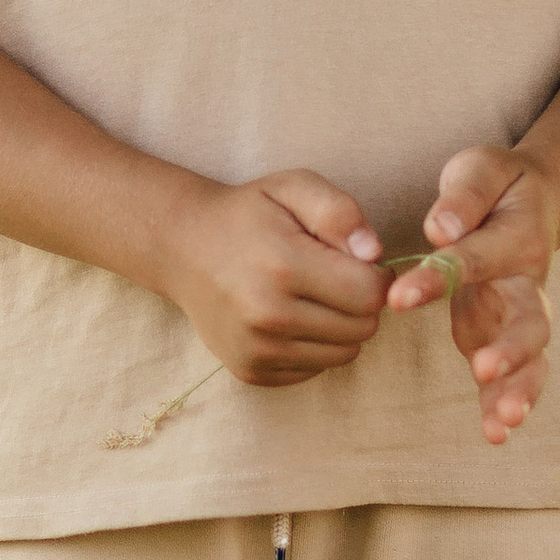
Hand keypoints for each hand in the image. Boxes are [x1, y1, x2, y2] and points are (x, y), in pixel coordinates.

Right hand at [159, 170, 388, 387]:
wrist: (182, 247)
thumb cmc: (247, 214)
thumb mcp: (292, 187)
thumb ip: (339, 211)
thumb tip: (374, 253)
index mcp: (282, 266)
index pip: (370, 294)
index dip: (377, 275)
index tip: (357, 261)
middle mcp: (267, 315)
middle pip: (362, 329)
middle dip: (360, 303)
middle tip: (334, 278)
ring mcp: (255, 349)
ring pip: (344, 355)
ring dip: (340, 327)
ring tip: (313, 296)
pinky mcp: (250, 371)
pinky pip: (315, 370)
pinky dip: (314, 347)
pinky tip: (292, 318)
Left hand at [386, 145, 559, 442]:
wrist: (534, 200)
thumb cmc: (497, 184)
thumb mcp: (480, 168)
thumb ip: (463, 196)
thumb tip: (439, 229)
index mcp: (518, 238)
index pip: (475, 260)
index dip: (438, 278)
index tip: (397, 297)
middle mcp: (529, 283)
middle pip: (531, 321)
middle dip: (510, 349)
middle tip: (481, 370)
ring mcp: (522, 314)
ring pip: (534, 357)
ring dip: (519, 389)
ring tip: (502, 422)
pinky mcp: (506, 337)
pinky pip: (516, 376)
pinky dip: (506, 403)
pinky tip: (494, 434)